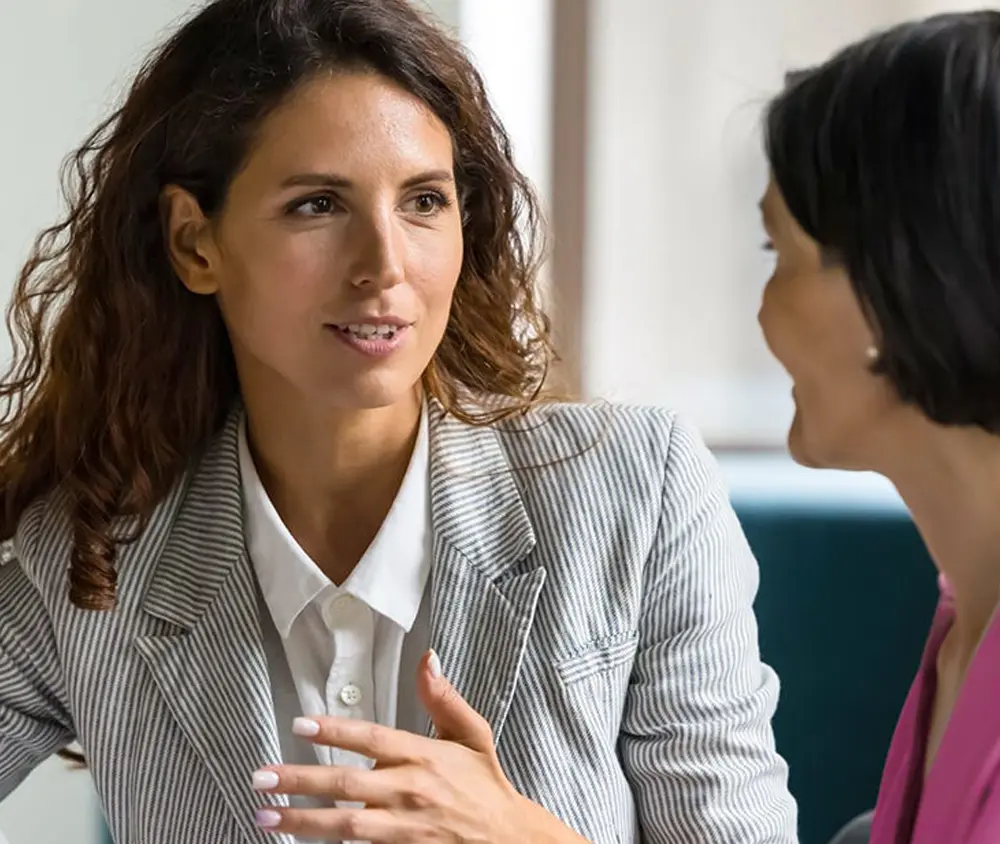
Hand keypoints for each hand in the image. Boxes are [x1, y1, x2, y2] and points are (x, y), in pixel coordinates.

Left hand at [251, 650, 585, 841]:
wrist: (510, 840)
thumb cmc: (485, 785)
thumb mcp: (473, 734)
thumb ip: (444, 698)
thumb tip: (428, 659)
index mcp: (423, 755)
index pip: (371, 738)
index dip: (335, 730)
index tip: (301, 723)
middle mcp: (409, 790)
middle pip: (347, 785)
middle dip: (300, 780)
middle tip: (260, 778)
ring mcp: (403, 827)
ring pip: (344, 826)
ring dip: (301, 821)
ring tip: (265, 816)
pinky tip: (299, 841)